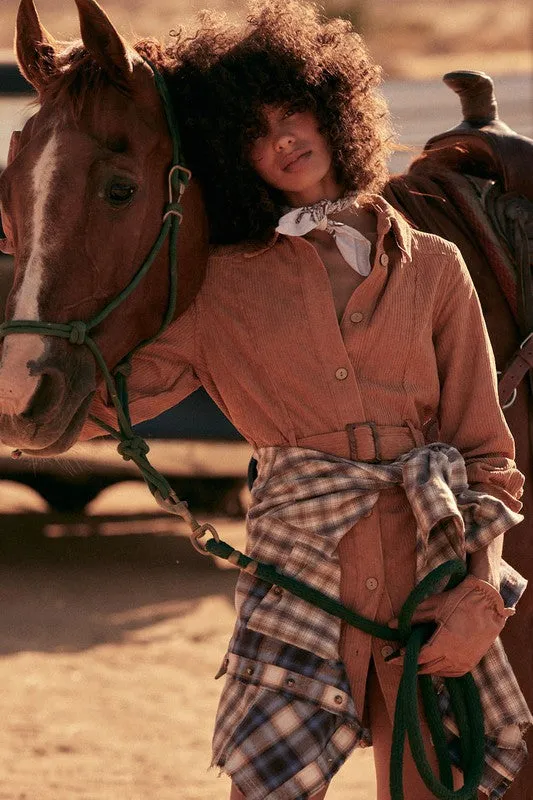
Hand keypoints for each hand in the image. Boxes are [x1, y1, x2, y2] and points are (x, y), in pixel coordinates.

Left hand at [391, 575, 513, 676]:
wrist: (489, 603)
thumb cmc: (460, 601)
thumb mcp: (435, 606)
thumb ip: (413, 617)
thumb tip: (391, 624)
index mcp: (444, 644)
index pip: (419, 658)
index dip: (404, 659)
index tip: (392, 659)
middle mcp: (455, 657)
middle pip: (427, 667)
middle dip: (412, 664)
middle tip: (400, 659)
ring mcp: (465, 662)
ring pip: (439, 671)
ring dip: (426, 667)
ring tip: (415, 660)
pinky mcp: (471, 662)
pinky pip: (452, 672)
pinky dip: (440, 669)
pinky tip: (433, 662)